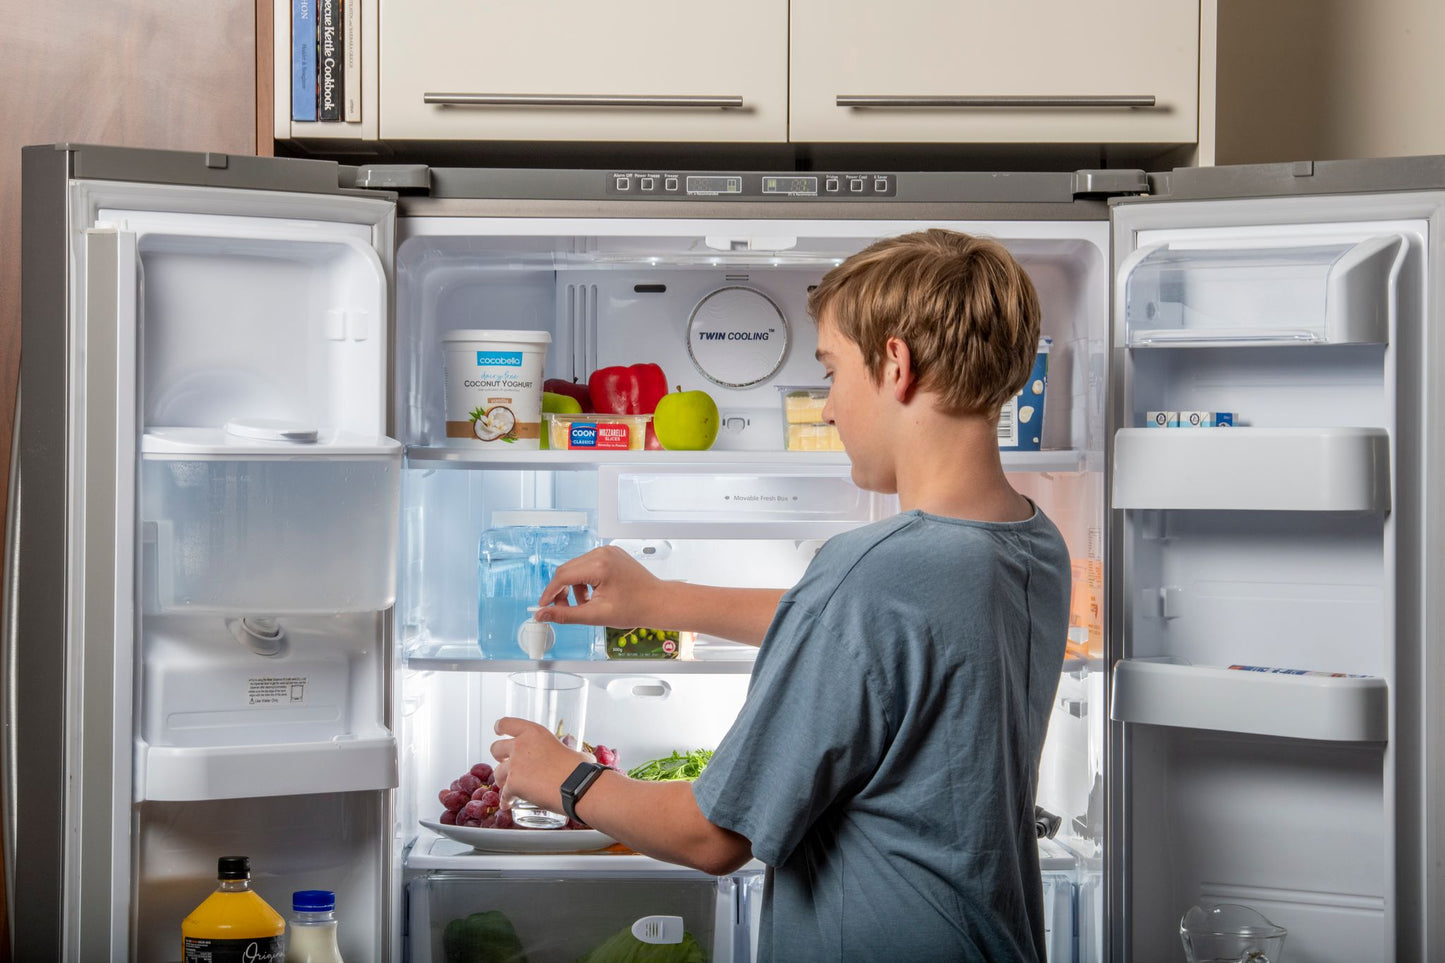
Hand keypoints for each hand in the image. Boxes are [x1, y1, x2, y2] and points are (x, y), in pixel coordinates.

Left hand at [490, 717, 590, 811]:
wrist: (577, 786)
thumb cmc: (579, 769)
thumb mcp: (571, 750)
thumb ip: (567, 753)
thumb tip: (580, 758)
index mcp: (534, 733)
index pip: (507, 724)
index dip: (500, 727)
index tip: (498, 730)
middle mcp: (521, 746)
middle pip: (496, 748)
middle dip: (499, 757)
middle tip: (507, 764)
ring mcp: (515, 765)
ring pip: (497, 773)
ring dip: (502, 780)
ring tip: (510, 788)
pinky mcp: (513, 784)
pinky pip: (504, 794)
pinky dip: (507, 800)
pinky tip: (510, 804)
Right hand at [534, 545, 665, 628]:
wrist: (658, 603)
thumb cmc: (635, 608)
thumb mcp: (595, 615)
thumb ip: (565, 615)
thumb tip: (543, 615)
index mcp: (599, 565)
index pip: (562, 576)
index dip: (550, 593)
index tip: (543, 606)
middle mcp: (603, 553)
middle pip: (567, 570)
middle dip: (561, 591)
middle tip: (563, 610)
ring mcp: (608, 551)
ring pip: (577, 568)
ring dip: (574, 587)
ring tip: (585, 605)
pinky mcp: (612, 554)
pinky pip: (589, 565)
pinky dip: (586, 581)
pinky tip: (594, 595)